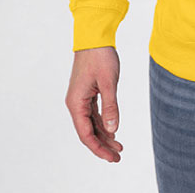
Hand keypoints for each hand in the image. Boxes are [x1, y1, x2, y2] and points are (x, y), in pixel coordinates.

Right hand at [65, 46, 123, 161]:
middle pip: (88, 131)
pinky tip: (112, 130)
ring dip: (104, 135)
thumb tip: (113, 130)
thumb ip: (110, 106)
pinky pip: (93, 114)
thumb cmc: (100, 56)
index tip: (112, 157)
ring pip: (91, 123)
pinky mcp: (87, 92)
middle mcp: (75, 103)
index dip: (98, 148)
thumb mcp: (109, 82)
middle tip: (118, 156)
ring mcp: (80, 98)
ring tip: (119, 146)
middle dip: (102, 145)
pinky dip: (103, 123)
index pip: (85, 134)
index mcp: (76, 103)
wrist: (94, 36)